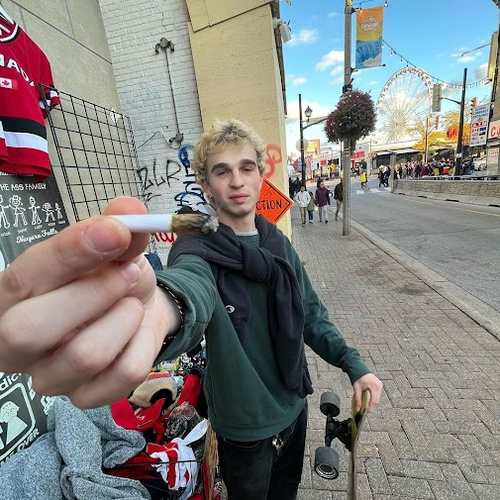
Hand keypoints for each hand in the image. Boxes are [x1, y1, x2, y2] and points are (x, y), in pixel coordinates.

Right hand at [0, 197, 170, 407]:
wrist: (135, 309)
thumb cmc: (110, 275)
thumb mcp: (114, 246)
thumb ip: (119, 227)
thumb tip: (130, 210)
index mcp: (12, 294)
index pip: (23, 277)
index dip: (70, 252)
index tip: (115, 231)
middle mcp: (17, 342)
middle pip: (31, 330)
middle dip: (95, 292)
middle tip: (127, 273)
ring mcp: (50, 375)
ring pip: (86, 354)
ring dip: (125, 317)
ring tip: (130, 302)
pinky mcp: (86, 396)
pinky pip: (124, 372)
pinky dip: (144, 342)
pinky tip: (136, 330)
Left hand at [352, 373, 382, 412]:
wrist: (359, 368)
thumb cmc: (358, 377)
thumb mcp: (356, 388)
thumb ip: (358, 399)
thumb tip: (358, 409)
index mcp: (374, 386)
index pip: (374, 401)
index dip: (370, 408)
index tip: (366, 412)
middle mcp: (379, 386)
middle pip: (376, 400)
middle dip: (371, 406)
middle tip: (365, 410)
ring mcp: (380, 385)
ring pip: (377, 398)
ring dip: (372, 402)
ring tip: (366, 405)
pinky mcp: (379, 385)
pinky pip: (377, 394)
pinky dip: (373, 398)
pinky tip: (368, 399)